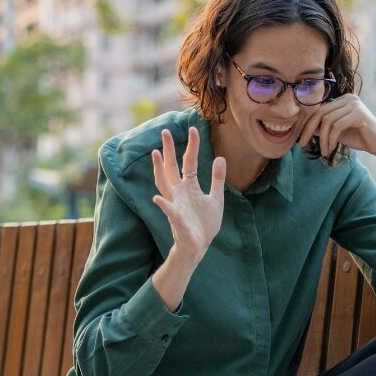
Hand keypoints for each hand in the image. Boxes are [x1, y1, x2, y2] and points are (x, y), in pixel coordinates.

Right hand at [151, 127, 226, 261]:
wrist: (199, 246)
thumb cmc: (204, 224)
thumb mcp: (216, 198)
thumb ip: (217, 179)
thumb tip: (220, 157)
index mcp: (190, 187)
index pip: (189, 162)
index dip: (192, 146)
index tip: (193, 129)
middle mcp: (179, 192)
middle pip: (171, 167)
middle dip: (169, 150)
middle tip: (165, 131)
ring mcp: (176, 204)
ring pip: (164, 183)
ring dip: (159, 169)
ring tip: (155, 153)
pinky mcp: (176, 219)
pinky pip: (168, 211)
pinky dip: (163, 204)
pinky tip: (157, 198)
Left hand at [298, 94, 375, 166]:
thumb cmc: (360, 138)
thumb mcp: (336, 132)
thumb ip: (322, 127)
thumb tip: (302, 127)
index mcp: (343, 99)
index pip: (318, 109)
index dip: (306, 123)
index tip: (299, 139)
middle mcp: (349, 98)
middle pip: (320, 112)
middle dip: (308, 130)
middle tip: (302, 145)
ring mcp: (354, 104)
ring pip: (327, 121)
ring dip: (322, 139)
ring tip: (324, 151)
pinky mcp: (359, 114)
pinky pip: (337, 126)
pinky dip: (331, 139)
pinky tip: (332, 148)